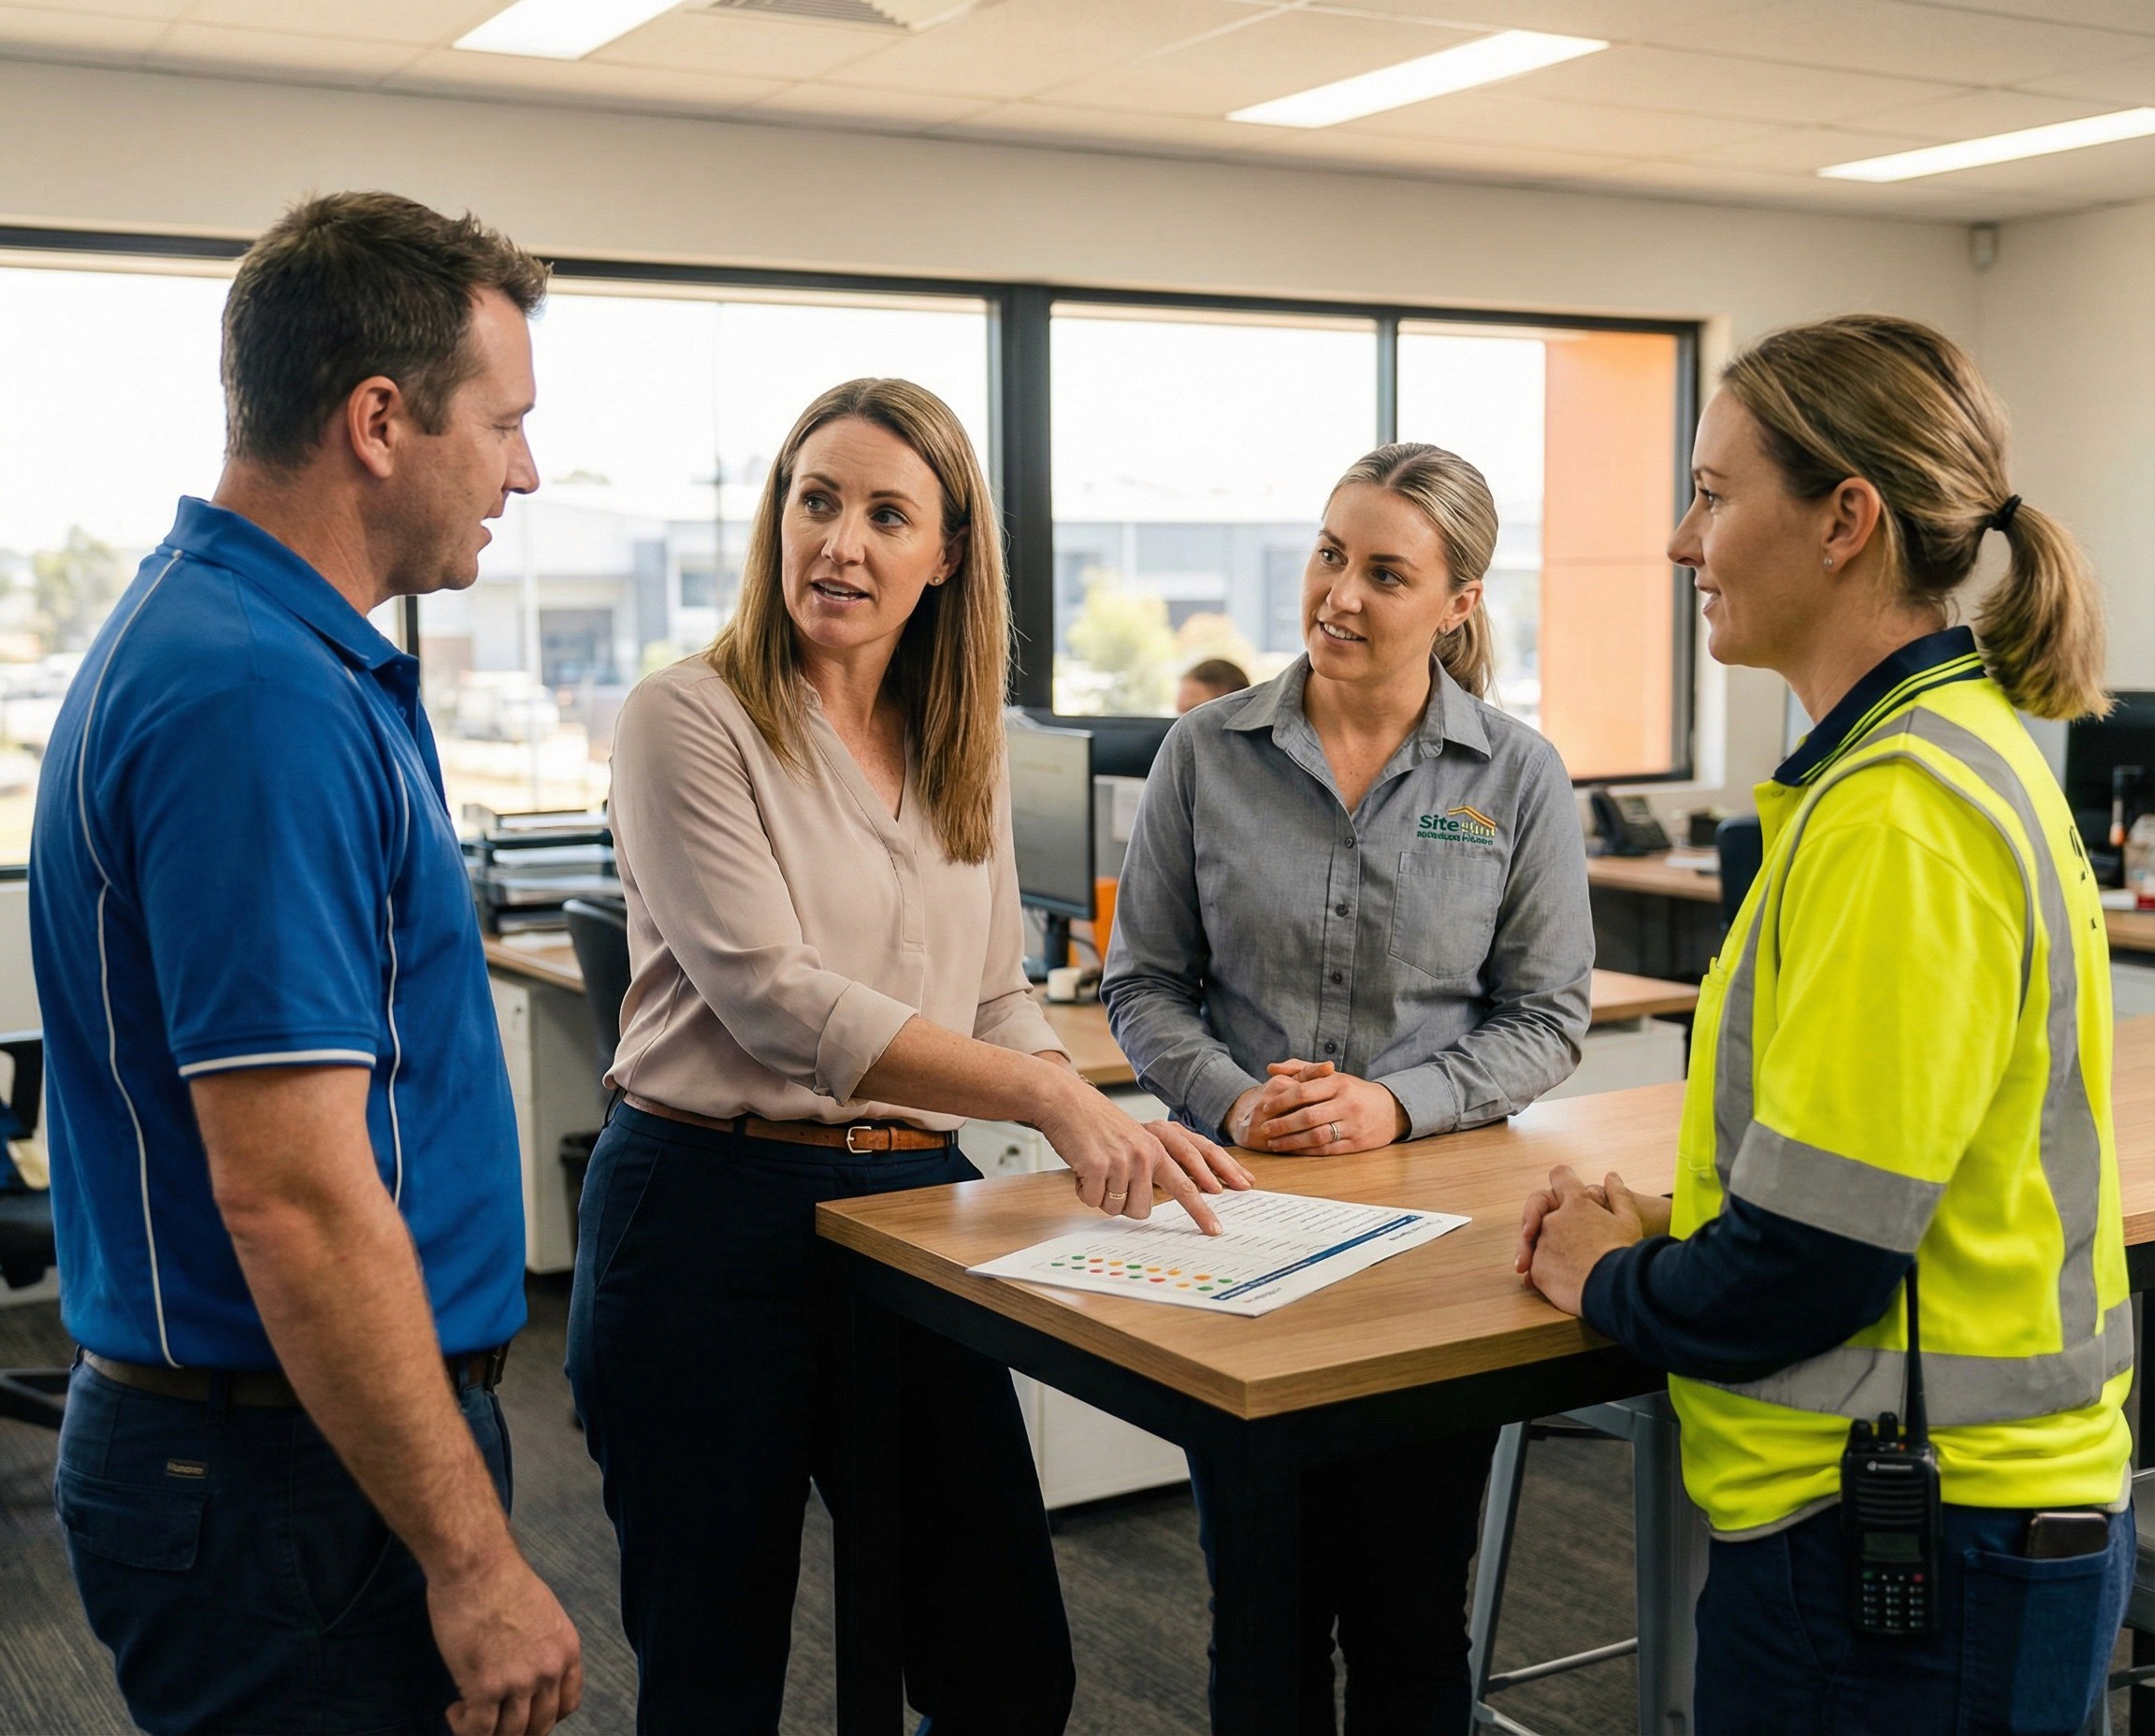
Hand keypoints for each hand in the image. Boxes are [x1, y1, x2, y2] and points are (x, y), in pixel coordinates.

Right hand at [428, 1543, 582, 1735]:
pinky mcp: (485, 1687)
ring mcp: (519, 1682)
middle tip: (494, 1723)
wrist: (476, 1564)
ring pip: (510, 1734)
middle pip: (540, 1726)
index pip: (567, 1705)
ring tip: (470, 1715)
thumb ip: (542, 1645)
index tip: (525, 1715)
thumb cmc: (500, 1579)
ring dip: (488, 1733)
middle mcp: (549, 1670)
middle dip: (517, 1732)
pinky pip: (478, 1731)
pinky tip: (455, 1710)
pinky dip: (464, 1728)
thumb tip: (528, 1669)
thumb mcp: (543, 1612)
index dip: (544, 1717)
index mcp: (566, 1650)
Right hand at [1038, 1076, 1253, 1234]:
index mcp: (1157, 1150)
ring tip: (1093, 1166)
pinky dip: (1083, 1190)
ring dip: (1100, 1195)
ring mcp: (1121, 1161)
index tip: (1215, 1230)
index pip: (1185, 1186)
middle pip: (1141, 1210)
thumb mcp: (1134, 1140)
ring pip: (1114, 1208)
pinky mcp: (1096, 1166)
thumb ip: (1148, 1167)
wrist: (1067, 1102)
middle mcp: (1143, 1155)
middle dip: (1123, 1205)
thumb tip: (1146, 1207)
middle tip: (1109, 1181)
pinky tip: (1081, 1166)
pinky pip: (1092, 1200)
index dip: (1201, 1211)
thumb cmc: (1097, 1124)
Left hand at [1237, 1060, 1407, 1154]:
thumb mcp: (1332, 1075)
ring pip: (1316, 1136)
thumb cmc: (1354, 1091)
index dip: (1281, 1100)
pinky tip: (1292, 1149)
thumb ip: (1300, 1069)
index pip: (1303, 1091)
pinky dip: (1306, 1151)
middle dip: (1282, 1124)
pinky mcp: (1356, 1144)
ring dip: (1291, 1141)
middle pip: (1307, 1116)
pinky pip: (1326, 1149)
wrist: (1391, 1110)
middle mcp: (1346, 1103)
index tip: (1265, 1107)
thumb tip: (1271, 1068)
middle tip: (1264, 1128)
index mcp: (1339, 1083)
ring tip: (1273, 1142)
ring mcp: (1353, 1125)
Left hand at [1521, 1167, 1654, 1316]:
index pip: (1560, 1176)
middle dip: (1550, 1222)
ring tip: (1568, 1266)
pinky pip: (1535, 1265)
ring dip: (1548, 1249)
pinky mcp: (1537, 1269)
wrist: (1615, 1290)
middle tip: (1565, 1239)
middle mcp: (1553, 1219)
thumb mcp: (1629, 1220)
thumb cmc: (1625, 1252)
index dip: (1562, 1180)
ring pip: (1538, 1241)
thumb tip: (1611, 1176)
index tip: (1565, 1191)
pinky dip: (1544, 1270)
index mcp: (1576, 1202)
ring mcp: (1542, 1244)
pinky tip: (1561, 1280)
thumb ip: (1619, 1195)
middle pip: (1542, 1212)